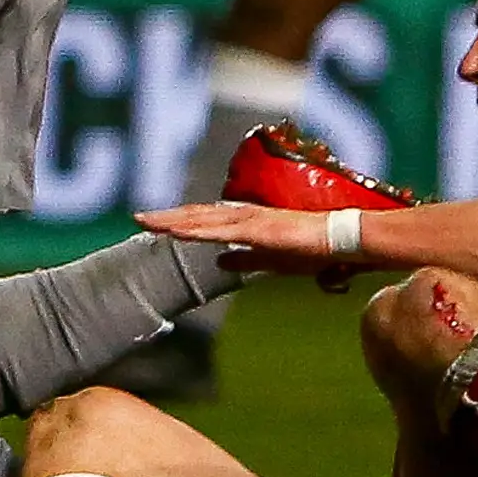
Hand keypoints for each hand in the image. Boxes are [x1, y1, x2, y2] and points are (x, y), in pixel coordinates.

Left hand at [136, 201, 331, 257]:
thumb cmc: (311, 249)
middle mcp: (244, 215)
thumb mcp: (271, 260)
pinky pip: (220, 231)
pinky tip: (177, 232)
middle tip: (138, 218)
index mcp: (247, 222)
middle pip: (198, 215)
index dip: (180, 221)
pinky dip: (196, 230)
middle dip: (167, 217)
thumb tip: (219, 261)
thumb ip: (244, 260)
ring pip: (203, 219)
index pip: (206, 220)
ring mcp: (250, 220)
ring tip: (147, 222)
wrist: (339, 239)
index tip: (155, 225)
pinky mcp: (258, 229)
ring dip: (174, 220)